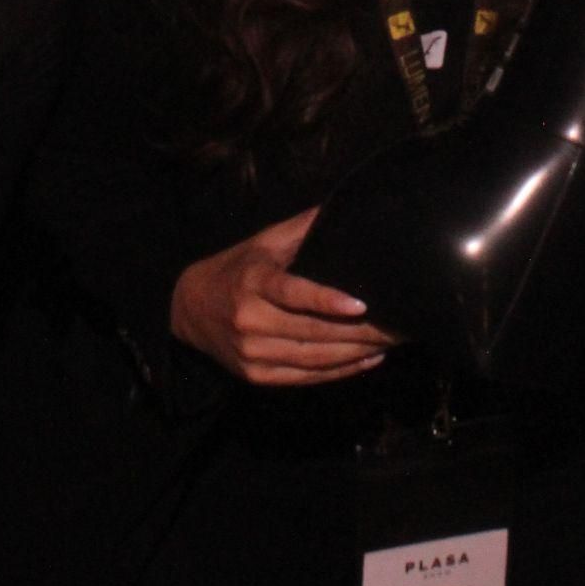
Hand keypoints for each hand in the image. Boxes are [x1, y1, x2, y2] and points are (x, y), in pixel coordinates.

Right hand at [170, 208, 394, 386]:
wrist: (189, 310)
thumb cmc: (236, 268)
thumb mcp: (263, 242)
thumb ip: (303, 228)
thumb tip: (345, 207)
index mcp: (252, 282)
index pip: (292, 293)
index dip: (325, 300)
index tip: (360, 304)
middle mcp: (249, 321)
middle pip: (311, 332)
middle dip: (358, 332)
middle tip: (395, 325)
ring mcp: (252, 353)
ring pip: (312, 359)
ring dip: (355, 354)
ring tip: (388, 343)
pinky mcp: (256, 376)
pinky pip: (304, 378)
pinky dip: (339, 372)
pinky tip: (366, 360)